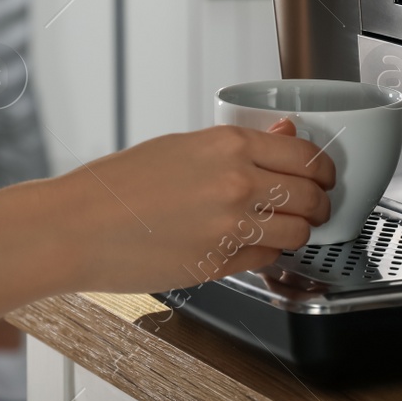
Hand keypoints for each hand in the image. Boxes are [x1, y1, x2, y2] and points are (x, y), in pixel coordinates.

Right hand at [57, 120, 334, 291]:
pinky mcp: (220, 265)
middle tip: (313, 203)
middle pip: (313, 195)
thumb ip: (239, 144)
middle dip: (319, 202)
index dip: (324, 169)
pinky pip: (267, 259)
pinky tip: (250, 244)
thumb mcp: (181, 146)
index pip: (307, 156)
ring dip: (297, 230)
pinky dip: (267, 253)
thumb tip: (285, 136)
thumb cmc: (118, 186)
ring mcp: (231, 227)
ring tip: (282, 226)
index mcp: (228, 145)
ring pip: (298, 232)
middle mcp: (237, 183)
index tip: (323, 174)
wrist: (78, 228)